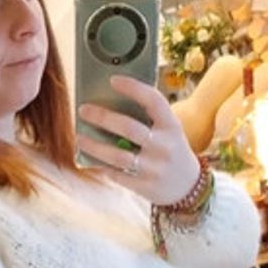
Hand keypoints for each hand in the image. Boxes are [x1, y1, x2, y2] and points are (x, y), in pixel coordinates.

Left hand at [76, 75, 200, 205]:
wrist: (188, 186)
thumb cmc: (171, 150)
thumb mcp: (170, 131)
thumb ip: (149, 119)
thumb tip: (111, 102)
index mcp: (171, 126)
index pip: (153, 101)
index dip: (133, 88)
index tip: (113, 80)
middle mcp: (164, 146)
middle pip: (128, 128)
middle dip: (102, 117)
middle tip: (83, 110)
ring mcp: (154, 169)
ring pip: (117, 155)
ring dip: (94, 146)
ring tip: (79, 138)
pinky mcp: (144, 186)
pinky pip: (116, 174)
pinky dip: (101, 165)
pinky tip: (90, 158)